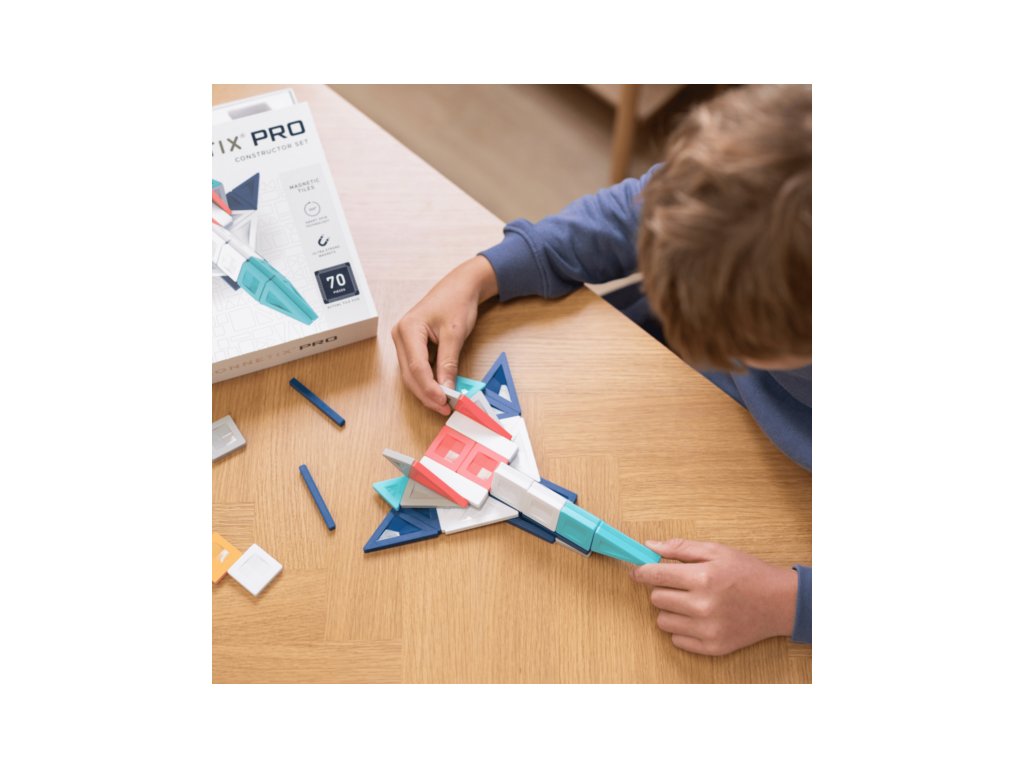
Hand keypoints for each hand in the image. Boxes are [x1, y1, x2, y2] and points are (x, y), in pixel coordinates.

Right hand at [391, 256, 498, 414]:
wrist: (461, 286)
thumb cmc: (457, 302)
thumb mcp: (455, 334)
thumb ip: (448, 363)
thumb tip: (447, 388)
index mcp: (408, 329)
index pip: (416, 367)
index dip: (430, 388)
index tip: (444, 402)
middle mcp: (400, 336)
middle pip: (410, 375)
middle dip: (427, 394)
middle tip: (445, 408)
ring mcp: (404, 341)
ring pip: (411, 375)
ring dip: (427, 390)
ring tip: (444, 402)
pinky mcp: (411, 345)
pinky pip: (416, 368)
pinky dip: (428, 381)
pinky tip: (440, 389)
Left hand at [631, 539, 797, 655]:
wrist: (778, 602)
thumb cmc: (747, 573)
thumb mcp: (716, 551)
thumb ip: (680, 548)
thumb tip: (649, 546)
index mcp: (702, 578)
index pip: (655, 575)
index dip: (642, 571)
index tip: (637, 571)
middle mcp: (702, 606)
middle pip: (656, 598)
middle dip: (663, 589)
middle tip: (680, 584)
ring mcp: (707, 630)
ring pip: (663, 621)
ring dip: (671, 610)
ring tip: (690, 602)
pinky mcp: (712, 647)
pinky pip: (676, 640)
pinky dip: (682, 629)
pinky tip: (698, 618)